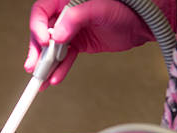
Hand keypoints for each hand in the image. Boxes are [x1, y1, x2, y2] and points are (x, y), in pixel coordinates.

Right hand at [24, 0, 176, 86]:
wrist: (143, 22)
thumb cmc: (126, 7)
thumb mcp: (100, 8)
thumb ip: (76, 17)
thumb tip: (57, 35)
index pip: (42, 11)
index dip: (38, 27)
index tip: (43, 42)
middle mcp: (66, 14)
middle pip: (42, 32)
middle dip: (37, 51)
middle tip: (33, 67)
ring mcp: (72, 30)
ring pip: (52, 49)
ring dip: (46, 66)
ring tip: (40, 81)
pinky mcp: (79, 44)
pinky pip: (65, 58)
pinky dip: (60, 69)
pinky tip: (55, 79)